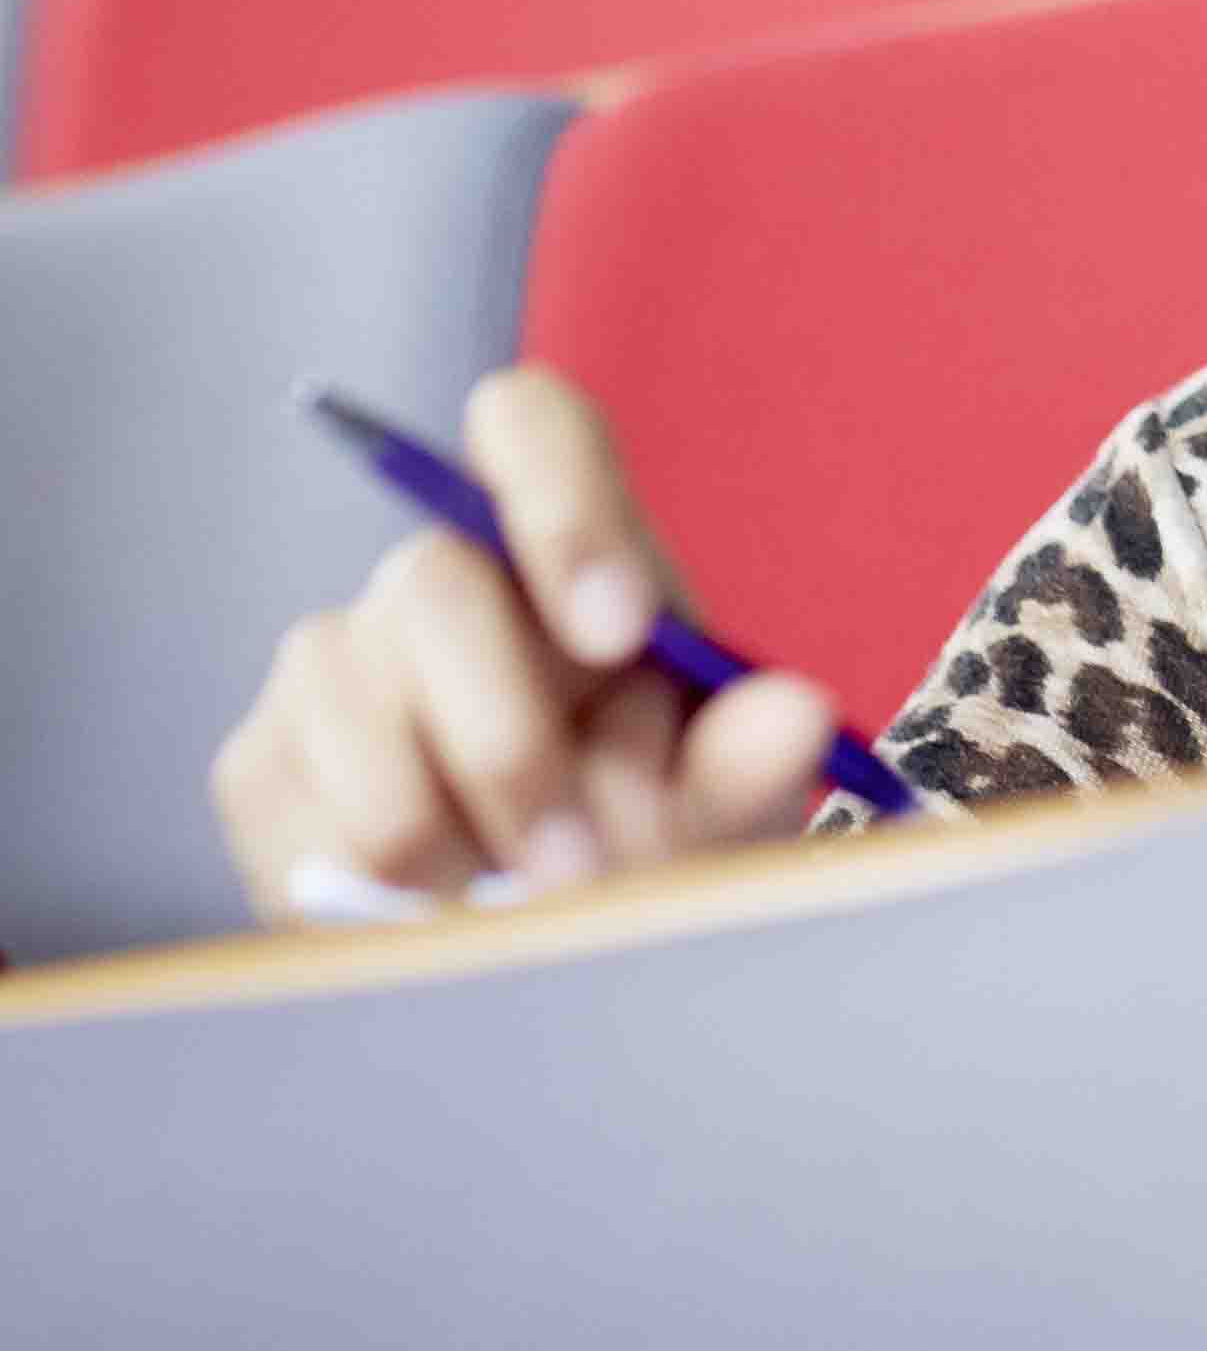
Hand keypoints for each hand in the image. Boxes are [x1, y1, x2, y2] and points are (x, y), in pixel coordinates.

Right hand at [210, 366, 845, 921]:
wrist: (562, 928)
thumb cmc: (660, 822)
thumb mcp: (723, 795)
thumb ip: (753, 754)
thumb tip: (796, 716)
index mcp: (570, 540)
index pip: (527, 421)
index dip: (561, 507)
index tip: (621, 634)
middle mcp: (439, 574)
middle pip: (433, 584)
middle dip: (508, 745)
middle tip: (579, 870)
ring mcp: (336, 660)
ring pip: (357, 709)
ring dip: (449, 838)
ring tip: (524, 915)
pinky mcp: (266, 758)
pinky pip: (297, 802)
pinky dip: (377, 886)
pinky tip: (445, 917)